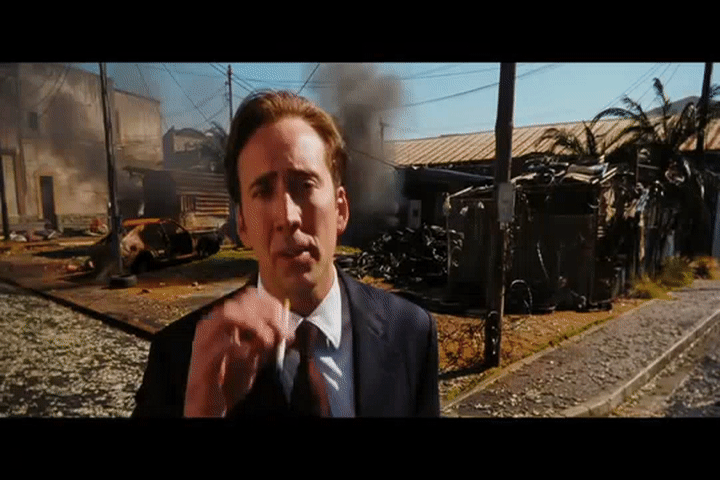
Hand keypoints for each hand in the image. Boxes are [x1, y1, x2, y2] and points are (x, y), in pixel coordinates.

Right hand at [184, 287, 289, 416]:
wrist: (207, 407)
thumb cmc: (229, 380)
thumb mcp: (254, 356)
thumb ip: (267, 340)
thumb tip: (286, 329)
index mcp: (223, 321)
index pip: (248, 297)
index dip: (272, 306)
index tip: (287, 323)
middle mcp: (211, 325)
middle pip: (241, 302)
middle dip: (267, 315)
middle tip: (282, 334)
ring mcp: (204, 341)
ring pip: (229, 315)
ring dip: (255, 325)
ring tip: (269, 342)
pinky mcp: (203, 361)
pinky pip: (222, 345)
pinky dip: (242, 347)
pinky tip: (252, 355)